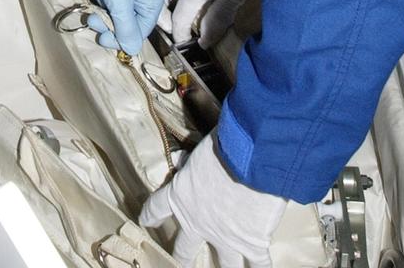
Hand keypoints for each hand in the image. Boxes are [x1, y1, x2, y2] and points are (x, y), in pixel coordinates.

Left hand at [71, 0, 165, 55]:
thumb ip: (125, 27)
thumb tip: (132, 50)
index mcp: (153, 0)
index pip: (139, 31)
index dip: (120, 38)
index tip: (100, 37)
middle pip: (130, 21)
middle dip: (109, 22)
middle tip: (91, 19)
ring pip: (120, 8)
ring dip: (104, 7)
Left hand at [140, 130, 285, 267]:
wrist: (251, 162)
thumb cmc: (224, 147)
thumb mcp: (199, 152)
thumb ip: (189, 162)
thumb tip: (178, 160)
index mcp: (181, 197)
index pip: (157, 208)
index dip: (150, 215)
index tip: (145, 222)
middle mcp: (200, 224)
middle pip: (184, 250)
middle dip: (181, 258)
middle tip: (179, 264)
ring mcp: (226, 239)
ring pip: (225, 265)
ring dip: (226, 267)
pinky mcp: (252, 244)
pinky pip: (258, 265)